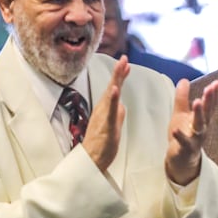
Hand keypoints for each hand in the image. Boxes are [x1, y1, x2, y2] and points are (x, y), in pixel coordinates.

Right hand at [83, 55, 129, 170]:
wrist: (91, 160)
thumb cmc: (101, 144)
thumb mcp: (113, 126)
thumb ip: (117, 114)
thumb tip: (121, 105)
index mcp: (105, 109)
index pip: (114, 89)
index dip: (120, 76)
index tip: (125, 62)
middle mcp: (103, 109)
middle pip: (112, 87)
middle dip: (118, 72)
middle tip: (124, 57)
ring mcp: (103, 116)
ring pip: (111, 94)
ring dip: (116, 79)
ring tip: (121, 66)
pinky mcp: (106, 124)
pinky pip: (110, 110)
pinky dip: (112, 99)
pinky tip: (114, 89)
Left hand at [165, 79, 217, 185]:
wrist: (180, 160)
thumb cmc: (183, 134)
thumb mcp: (181, 114)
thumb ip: (182, 97)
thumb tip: (184, 80)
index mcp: (202, 119)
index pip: (209, 105)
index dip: (213, 94)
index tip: (216, 83)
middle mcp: (202, 128)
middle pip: (207, 113)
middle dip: (209, 100)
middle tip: (210, 88)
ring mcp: (195, 139)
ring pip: (199, 126)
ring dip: (199, 114)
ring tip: (197, 102)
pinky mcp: (186, 149)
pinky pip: (184, 142)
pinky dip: (180, 136)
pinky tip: (176, 130)